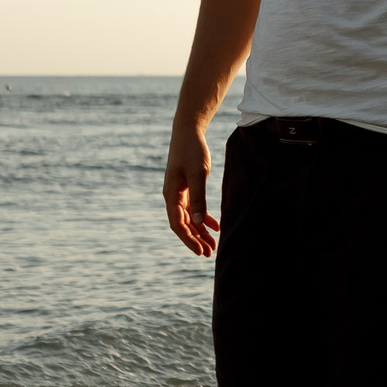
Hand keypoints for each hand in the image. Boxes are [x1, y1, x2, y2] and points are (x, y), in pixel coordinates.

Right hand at [163, 130, 219, 255]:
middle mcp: (172, 197)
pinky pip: (195, 208)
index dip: (189, 239)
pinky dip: (204, 218)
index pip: (178, 224)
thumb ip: (198, 198)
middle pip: (184, 224)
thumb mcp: (197, 174)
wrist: (188, 132)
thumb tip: (199, 222)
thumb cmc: (192, 151)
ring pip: (190, 218)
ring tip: (213, 245)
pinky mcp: (187, 188)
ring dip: (200, 232)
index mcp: (171, 195)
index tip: (200, 251)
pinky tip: (215, 227)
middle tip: (209, 254)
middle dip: (196, 240)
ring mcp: (179, 193)